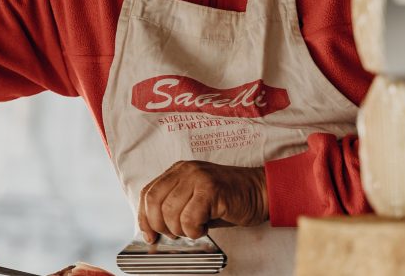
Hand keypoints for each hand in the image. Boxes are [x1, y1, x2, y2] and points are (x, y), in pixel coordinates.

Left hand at [138, 161, 267, 241]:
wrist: (261, 191)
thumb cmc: (229, 200)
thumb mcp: (195, 199)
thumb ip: (175, 206)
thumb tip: (154, 229)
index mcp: (178, 171)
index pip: (148, 192)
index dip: (144, 216)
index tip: (149, 235)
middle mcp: (185, 170)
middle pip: (154, 201)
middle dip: (160, 226)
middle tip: (175, 234)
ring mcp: (198, 177)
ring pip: (170, 211)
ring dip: (180, 230)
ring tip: (195, 228)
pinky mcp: (211, 189)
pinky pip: (189, 218)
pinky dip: (194, 230)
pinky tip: (205, 227)